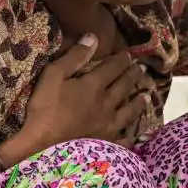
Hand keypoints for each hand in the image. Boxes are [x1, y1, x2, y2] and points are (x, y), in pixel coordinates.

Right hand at [20, 34, 147, 151]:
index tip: (130, 55)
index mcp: (94, 87)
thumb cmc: (44, 111)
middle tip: (141, 69)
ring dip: (138, 103)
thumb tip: (93, 37)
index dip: (121, 60)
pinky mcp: (106, 145)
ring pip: (129, 112)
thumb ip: (74, 57)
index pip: (112, 69)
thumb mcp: (52, 77)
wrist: (41, 150)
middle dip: (133, 76)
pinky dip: (130, 136)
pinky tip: (134, 135)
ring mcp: (109, 126)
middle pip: (123, 87)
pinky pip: (123, 140)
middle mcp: (106, 104)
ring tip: (145, 96)